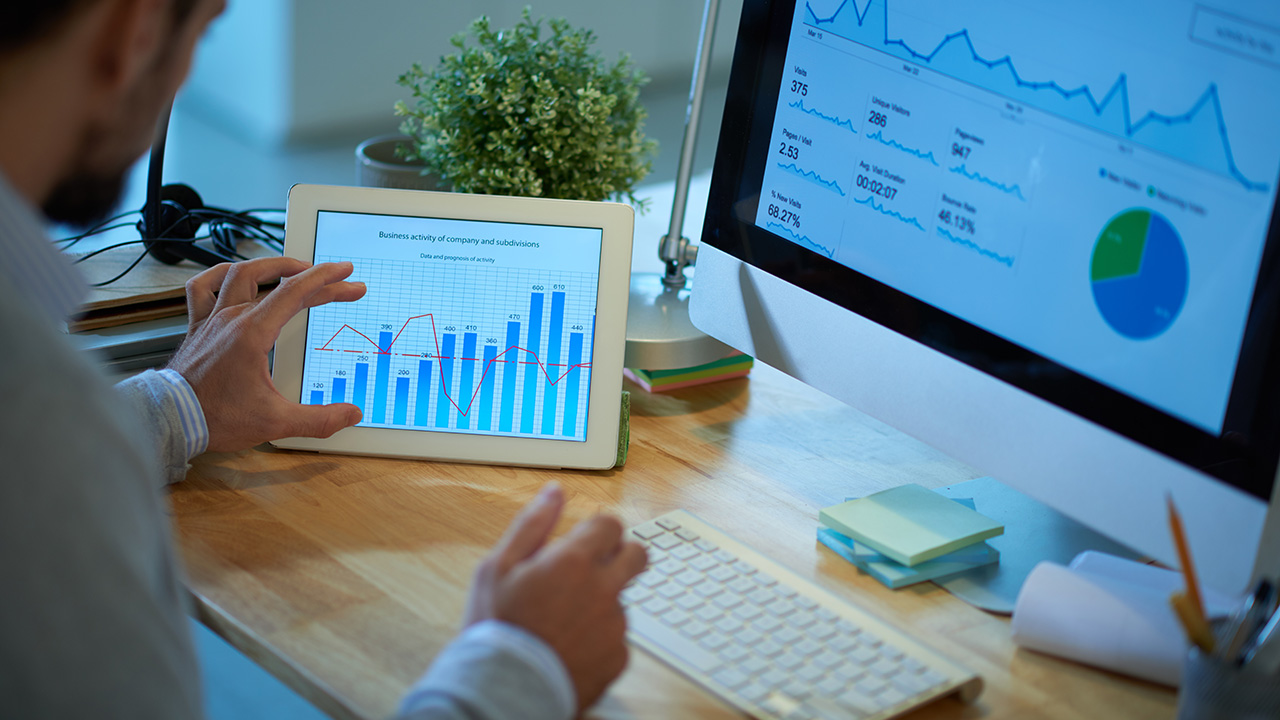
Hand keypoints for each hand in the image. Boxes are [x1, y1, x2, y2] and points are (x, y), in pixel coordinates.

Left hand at [168, 257, 366, 451]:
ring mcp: (213, 319)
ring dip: (271, 265)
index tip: (345, 273)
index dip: (326, 279)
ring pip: (241, 273)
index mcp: (252, 333)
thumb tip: (350, 414)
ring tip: (292, 266)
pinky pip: (203, 287)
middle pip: (277, 279)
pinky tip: (232, 274)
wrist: (170, 420)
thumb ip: (318, 419)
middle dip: (312, 274)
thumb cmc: (214, 417)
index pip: (296, 292)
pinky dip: (220, 274)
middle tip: (336, 278)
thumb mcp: (275, 422)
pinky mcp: (199, 327)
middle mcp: (232, 318)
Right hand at [466, 484, 647, 713]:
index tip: (582, 543)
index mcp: (574, 561)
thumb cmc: (496, 628)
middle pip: (637, 555)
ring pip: (622, 599)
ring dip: (602, 601)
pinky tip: (570, 646)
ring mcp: (614, 626)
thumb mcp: (498, 567)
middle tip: (590, 571)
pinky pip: (617, 637)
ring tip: (563, 621)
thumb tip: (555, 492)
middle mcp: (603, 589)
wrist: (504, 692)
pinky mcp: (618, 658)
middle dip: (620, 555)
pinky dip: (599, 638)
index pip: (610, 524)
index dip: (597, 530)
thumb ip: (532, 524)